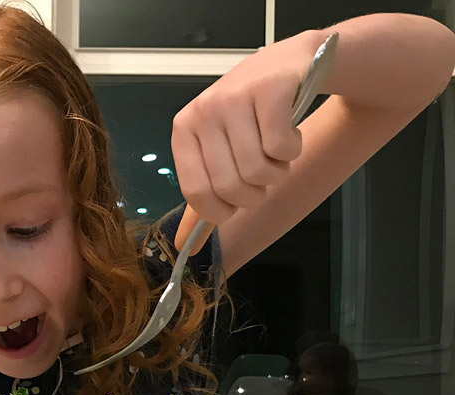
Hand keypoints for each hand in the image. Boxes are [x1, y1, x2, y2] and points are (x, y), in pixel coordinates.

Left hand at [171, 33, 317, 225]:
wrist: (293, 65)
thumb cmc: (253, 113)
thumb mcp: (220, 148)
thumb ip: (206, 197)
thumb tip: (187, 245)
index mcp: (184, 130)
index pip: (197, 193)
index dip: (224, 208)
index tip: (238, 199)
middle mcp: (203, 111)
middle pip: (232, 187)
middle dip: (257, 191)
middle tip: (264, 167)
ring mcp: (234, 97)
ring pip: (260, 170)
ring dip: (279, 168)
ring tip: (275, 145)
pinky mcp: (269, 89)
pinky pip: (283, 148)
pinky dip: (294, 148)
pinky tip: (289, 129)